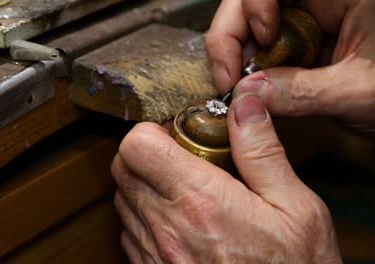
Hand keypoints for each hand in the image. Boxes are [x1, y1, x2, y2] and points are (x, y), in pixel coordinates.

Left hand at [112, 94, 341, 262]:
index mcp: (200, 201)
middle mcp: (167, 228)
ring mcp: (154, 254)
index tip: (177, 133)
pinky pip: (129, 230)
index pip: (137, 146)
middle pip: (123, 167)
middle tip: (182, 156)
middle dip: (146, 152)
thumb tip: (244, 104)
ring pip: (123, 198)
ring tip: (185, 189)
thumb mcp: (296, 208)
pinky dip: (145, 215)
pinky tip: (179, 219)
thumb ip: (261, 151)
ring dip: (145, 183)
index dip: (152, 131)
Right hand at [206, 0, 374, 133]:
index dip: (251, 7)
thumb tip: (245, 93)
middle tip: (231, 77)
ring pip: (255, 22)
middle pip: (252, 0)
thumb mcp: (359, 92)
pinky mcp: (307, 38)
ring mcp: (313, 17)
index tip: (255, 48)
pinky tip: (259, 84)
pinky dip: (256, 65)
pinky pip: (268, 43)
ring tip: (246, 85)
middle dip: (234, 36)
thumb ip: (300, 92)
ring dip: (242, 54)